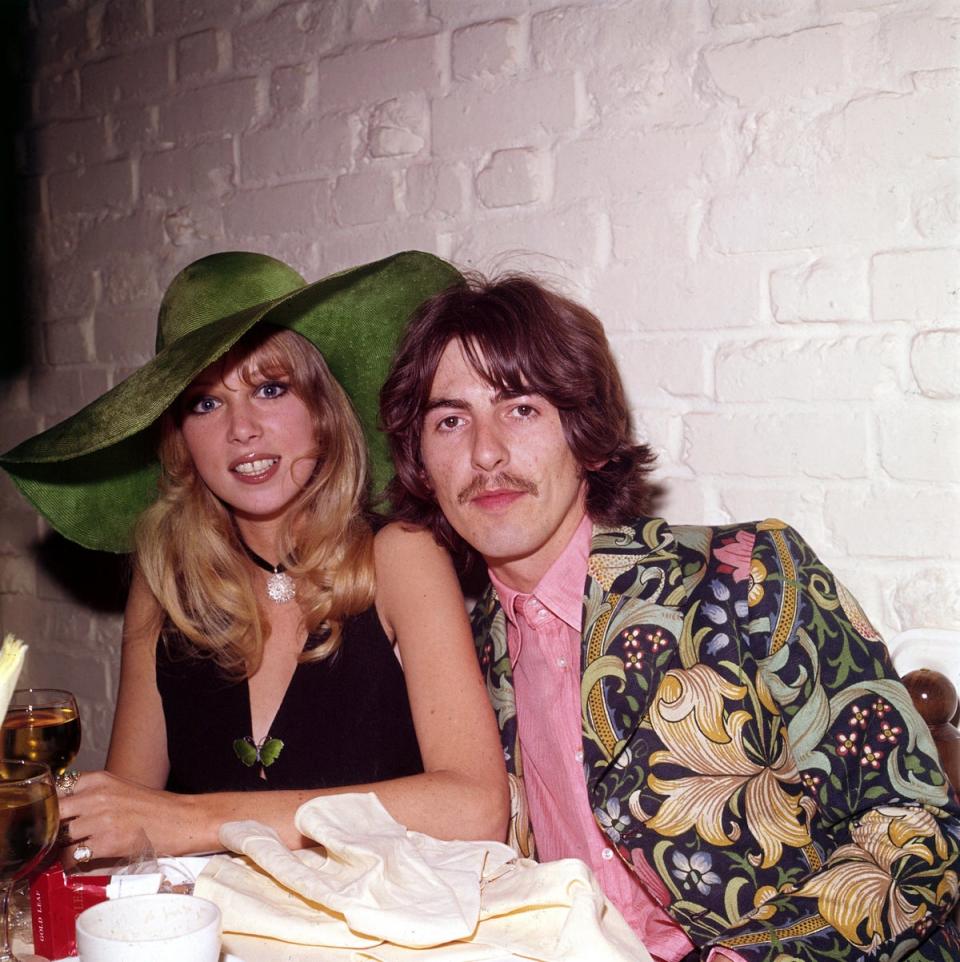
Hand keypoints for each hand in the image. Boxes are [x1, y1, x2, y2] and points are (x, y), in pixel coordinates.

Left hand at [57, 769, 174, 863]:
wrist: (181, 820)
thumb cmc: (153, 807)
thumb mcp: (119, 789)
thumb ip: (91, 794)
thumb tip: (63, 811)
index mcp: (99, 779)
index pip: (56, 789)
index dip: (49, 806)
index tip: (48, 817)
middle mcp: (97, 796)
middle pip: (53, 812)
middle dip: (49, 827)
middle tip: (53, 838)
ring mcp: (101, 819)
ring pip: (59, 836)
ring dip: (60, 846)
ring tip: (69, 850)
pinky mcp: (107, 842)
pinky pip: (71, 856)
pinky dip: (70, 862)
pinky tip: (80, 861)